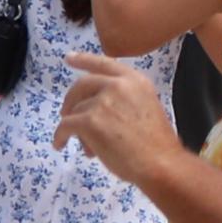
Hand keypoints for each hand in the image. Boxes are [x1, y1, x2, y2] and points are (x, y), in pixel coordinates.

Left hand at [55, 52, 189, 188]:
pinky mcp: (90, 121)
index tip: (69, 58)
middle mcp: (117, 85)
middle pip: (82, 84)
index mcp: (134, 80)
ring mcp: (102, 102)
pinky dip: (60, 135)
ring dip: (77, 128)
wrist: (161, 164)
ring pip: (76, 110)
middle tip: (66, 113)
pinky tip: (60, 144)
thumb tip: (95, 107)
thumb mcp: (146, 107)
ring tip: (88, 147)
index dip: (84, 60)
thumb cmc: (157, 144)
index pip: (104, 63)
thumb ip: (124, 98)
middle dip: (71, 99)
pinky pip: (66, 125)